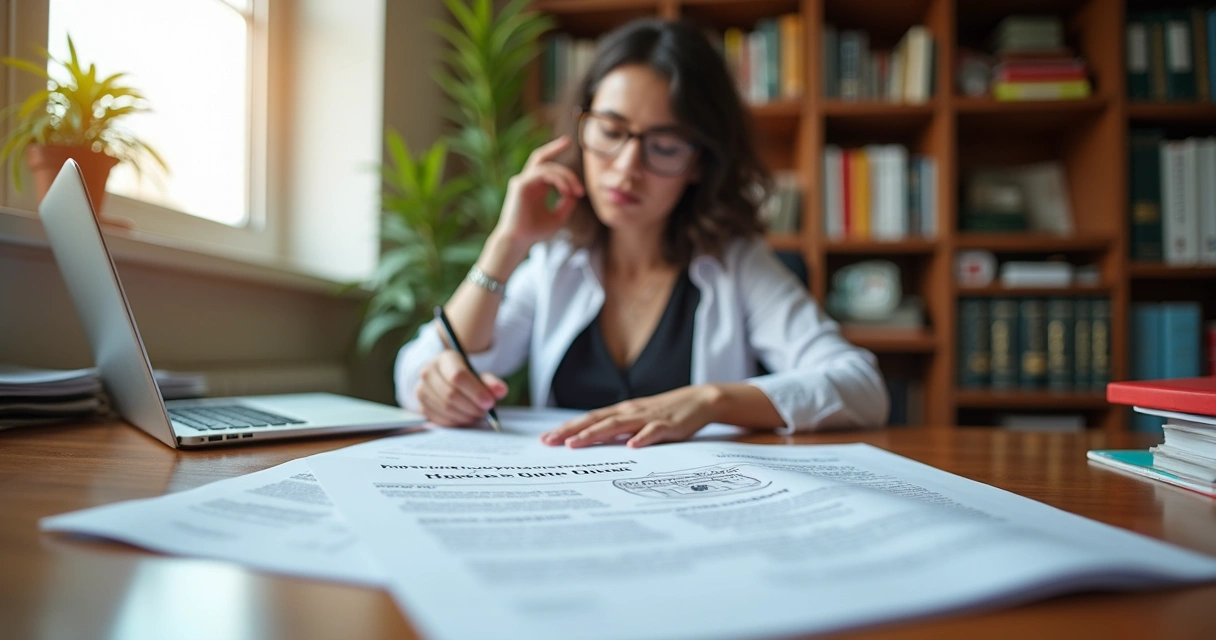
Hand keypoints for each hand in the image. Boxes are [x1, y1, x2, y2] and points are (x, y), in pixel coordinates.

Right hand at [415, 350, 507, 426]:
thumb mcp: (480, 376)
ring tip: (477, 414)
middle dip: (471, 407)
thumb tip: (501, 391)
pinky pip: (439, 419)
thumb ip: (491, 383)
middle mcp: (428, 372)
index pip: (457, 376)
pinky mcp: (421, 405)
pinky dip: (456, 422)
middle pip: (450, 394)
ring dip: (465, 416)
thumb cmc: (467, 378)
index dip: (475, 392)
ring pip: (444, 408)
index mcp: (445, 359)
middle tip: (485, 412)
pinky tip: (466, 418)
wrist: (448, 380)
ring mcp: (421, 389)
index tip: (490, 403)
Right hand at [493, 136, 584, 250]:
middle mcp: (527, 181)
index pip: (548, 167)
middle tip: (578, 180)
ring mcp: (522, 181)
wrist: (518, 241)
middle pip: (543, 158)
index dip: (567, 175)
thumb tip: (575, 192)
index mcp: (535, 187)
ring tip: (575, 192)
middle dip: (561, 157)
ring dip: (564, 176)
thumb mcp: (558, 217)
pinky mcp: (520, 184)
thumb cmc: (535, 232)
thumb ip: (567, 203)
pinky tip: (566, 191)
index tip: (580, 192)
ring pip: (546, 166)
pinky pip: (541, 173)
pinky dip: (557, 179)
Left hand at [540, 385, 721, 448]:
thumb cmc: (667, 413)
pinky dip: (642, 438)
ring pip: (617, 425)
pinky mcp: (668, 425)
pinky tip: (632, 446)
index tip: (546, 439)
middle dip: (571, 431)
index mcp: (622, 411)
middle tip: (549, 442)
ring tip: (576, 443)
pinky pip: (653, 432)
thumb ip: (619, 431)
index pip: (589, 419)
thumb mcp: (639, 421)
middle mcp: (630, 412)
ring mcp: (648, 417)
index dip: (567, 428)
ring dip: (596, 434)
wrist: (700, 400)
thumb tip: (594, 443)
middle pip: (596, 421)